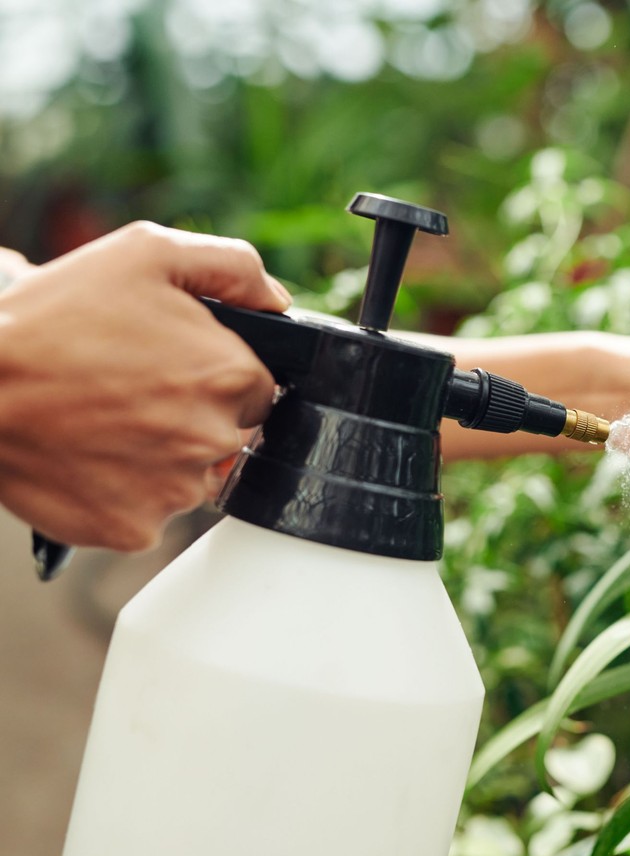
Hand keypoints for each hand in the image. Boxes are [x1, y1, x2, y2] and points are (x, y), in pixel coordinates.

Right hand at [0, 222, 289, 550]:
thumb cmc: (52, 317)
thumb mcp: (147, 253)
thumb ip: (233, 266)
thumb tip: (278, 299)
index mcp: (232, 377)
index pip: (260, 388)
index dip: (216, 374)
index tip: (172, 366)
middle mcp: (215, 439)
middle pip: (228, 433)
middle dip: (190, 414)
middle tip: (129, 391)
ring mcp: (175, 491)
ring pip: (189, 477)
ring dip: (160, 456)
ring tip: (102, 421)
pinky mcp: (134, 530)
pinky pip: (147, 513)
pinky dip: (123, 491)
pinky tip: (89, 456)